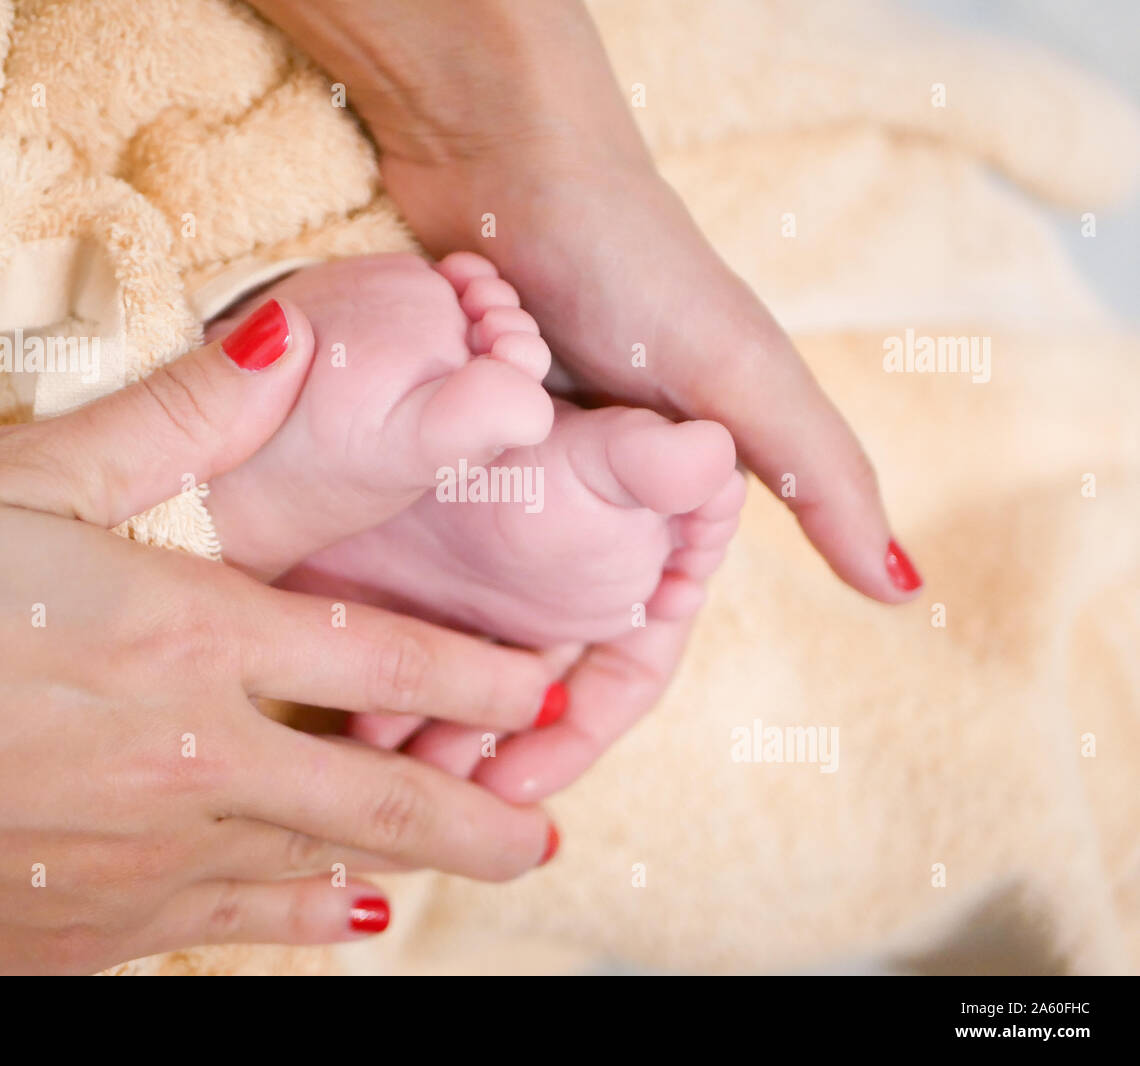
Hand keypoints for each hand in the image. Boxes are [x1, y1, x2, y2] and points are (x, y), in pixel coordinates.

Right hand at [0, 301, 558, 973]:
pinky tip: (344, 924)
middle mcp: (197, 763)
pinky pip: (234, 926)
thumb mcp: (15, 481)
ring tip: (482, 868)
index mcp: (192, 643)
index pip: (384, 663)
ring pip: (321, 871)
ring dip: (416, 869)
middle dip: (481, 815)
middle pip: (383, 800)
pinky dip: (301, 923)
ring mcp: (149, 860)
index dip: (481, 682)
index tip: (550, 693)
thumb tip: (288, 345)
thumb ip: (174, 420)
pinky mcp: (92, 932)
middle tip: (546, 828)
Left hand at [255, 0, 921, 797]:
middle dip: (493, 739)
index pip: (629, 664)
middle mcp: (597, 517)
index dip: (573, 739)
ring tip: (377, 753)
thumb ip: (817, 475)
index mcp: (668, 517)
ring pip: (480, 630)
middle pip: (544, 665)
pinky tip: (353, 669)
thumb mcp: (740, 370)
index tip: (510, 796)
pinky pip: (429, 571)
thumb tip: (901, 586)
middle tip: (425, 796)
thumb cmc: (632, 263)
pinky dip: (400, 625)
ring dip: (438, 696)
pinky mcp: (460, 465)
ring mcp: (524, 494)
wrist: (514, 165)